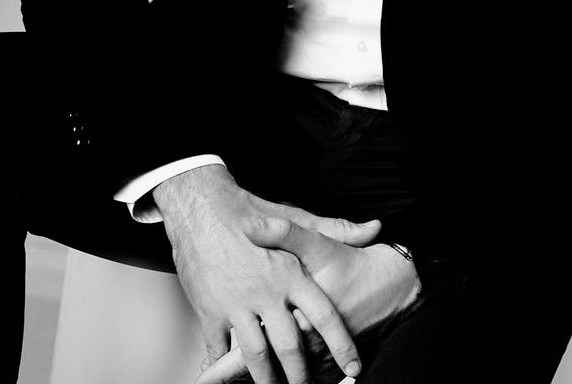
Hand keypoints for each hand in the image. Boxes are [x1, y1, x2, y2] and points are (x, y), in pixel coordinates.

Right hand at [153, 165, 381, 383]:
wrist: (199, 205)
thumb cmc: (245, 209)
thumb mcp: (293, 215)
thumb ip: (334, 228)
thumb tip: (372, 229)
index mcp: (290, 273)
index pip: (323, 316)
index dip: (341, 345)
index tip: (352, 367)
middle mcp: (265, 292)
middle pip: (290, 348)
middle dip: (301, 375)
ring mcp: (236, 304)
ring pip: (257, 356)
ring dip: (267, 380)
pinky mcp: (210, 311)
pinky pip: (219, 350)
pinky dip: (223, 367)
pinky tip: (227, 374)